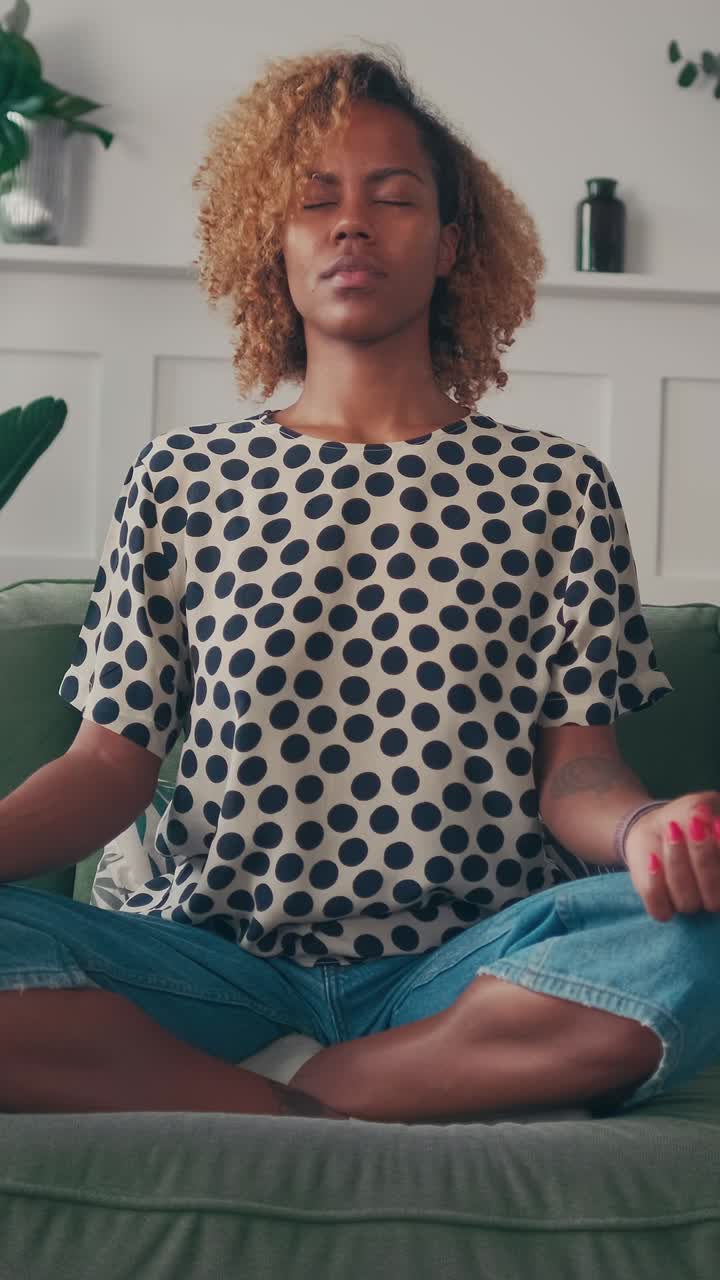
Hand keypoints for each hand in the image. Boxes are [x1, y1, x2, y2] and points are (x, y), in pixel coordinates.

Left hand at [623, 791, 719, 921]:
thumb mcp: (700, 806)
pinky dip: (656, 885)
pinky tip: (653, 859)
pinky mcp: (662, 908)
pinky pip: (660, 911)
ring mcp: (690, 904)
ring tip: (672, 829)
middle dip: (705, 860)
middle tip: (695, 826)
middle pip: (715, 898)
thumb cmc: (688, 817)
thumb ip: (706, 812)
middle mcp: (714, 896)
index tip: (717, 825)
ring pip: (687, 902)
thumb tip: (706, 817)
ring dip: (678, 865)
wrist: (658, 825)